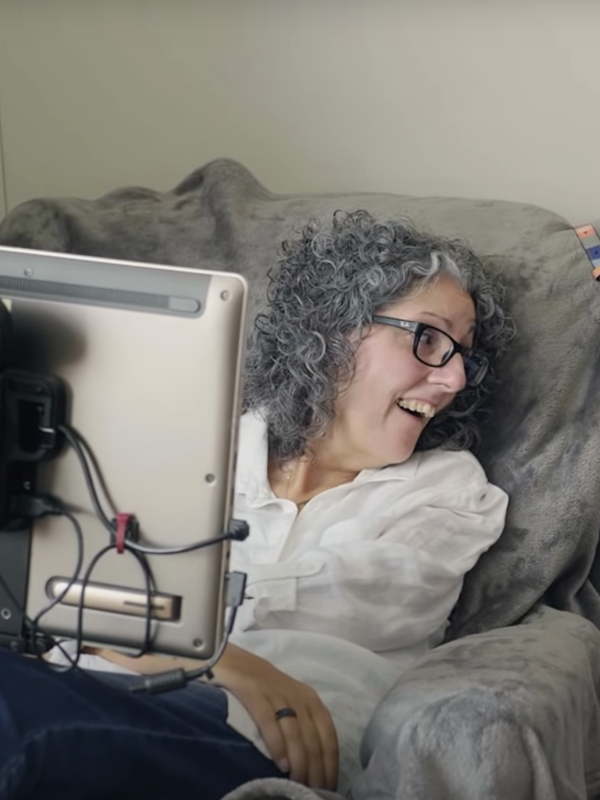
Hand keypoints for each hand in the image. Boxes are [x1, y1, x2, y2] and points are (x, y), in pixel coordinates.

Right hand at [214, 643, 338, 790]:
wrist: (235, 662)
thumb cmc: (266, 689)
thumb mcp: (291, 704)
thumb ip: (303, 728)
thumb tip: (313, 766)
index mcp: (311, 701)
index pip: (328, 738)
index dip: (330, 766)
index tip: (328, 789)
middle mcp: (299, 697)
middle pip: (314, 740)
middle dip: (316, 771)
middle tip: (312, 794)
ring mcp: (277, 695)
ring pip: (296, 734)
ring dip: (300, 764)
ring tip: (297, 785)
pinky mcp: (255, 694)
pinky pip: (270, 722)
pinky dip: (277, 745)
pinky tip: (279, 764)